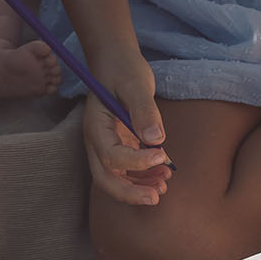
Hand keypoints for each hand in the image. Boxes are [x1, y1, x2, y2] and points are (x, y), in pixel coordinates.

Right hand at [80, 54, 171, 205]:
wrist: (115, 61)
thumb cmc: (123, 69)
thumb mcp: (135, 83)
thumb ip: (144, 110)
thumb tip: (155, 140)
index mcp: (96, 127)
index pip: (112, 156)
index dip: (137, 162)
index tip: (163, 155)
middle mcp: (97, 141)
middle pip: (106, 179)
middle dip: (130, 193)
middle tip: (156, 197)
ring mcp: (106, 146)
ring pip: (115, 179)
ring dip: (138, 187)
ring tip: (164, 185)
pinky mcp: (119, 146)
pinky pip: (126, 171)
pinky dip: (142, 178)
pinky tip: (163, 176)